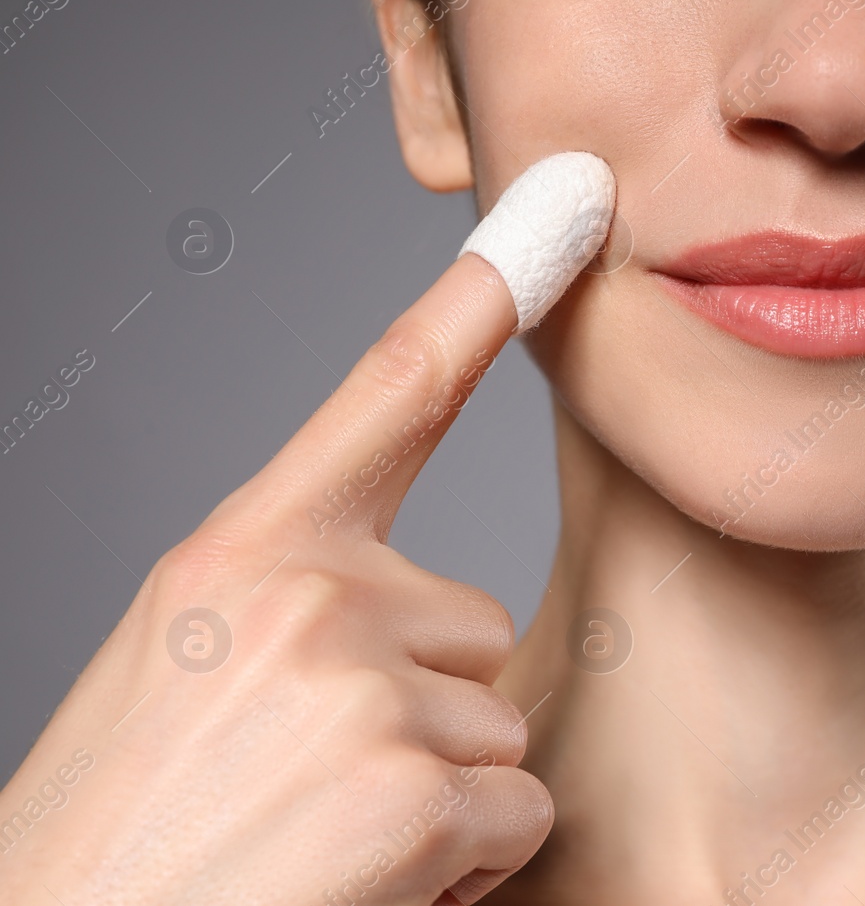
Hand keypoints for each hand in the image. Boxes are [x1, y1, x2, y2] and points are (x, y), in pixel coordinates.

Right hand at [0, 252, 550, 905]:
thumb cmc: (125, 829)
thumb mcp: (188, 663)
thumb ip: (299, 599)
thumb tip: (429, 609)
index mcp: (242, 552)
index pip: (388, 394)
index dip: (482, 299)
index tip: (559, 207)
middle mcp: (308, 594)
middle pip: (473, 627)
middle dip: (421, 713)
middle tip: (303, 784)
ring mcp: (364, 687)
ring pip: (499, 727)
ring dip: (435, 795)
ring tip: (317, 840)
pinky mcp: (415, 791)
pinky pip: (517, 812)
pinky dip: (460, 870)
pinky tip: (360, 886)